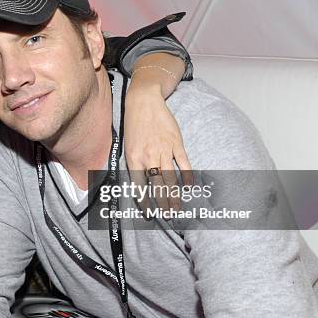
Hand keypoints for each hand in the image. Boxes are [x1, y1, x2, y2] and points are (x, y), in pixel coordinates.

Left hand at [123, 84, 192, 215]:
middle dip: (162, 203)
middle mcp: (149, 156)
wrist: (144, 102)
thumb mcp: (128, 144)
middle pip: (157, 185)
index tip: (148, 214)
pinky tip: (189, 186)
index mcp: (134, 158)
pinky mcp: (176, 142)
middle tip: (167, 216)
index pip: (139, 185)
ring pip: (170, 177)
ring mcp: (164, 149)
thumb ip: (134, 163)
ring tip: (177, 208)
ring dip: (174, 195)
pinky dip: (186, 175)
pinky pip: (183, 162)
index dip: (144, 201)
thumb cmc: (134, 124)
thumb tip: (139, 182)